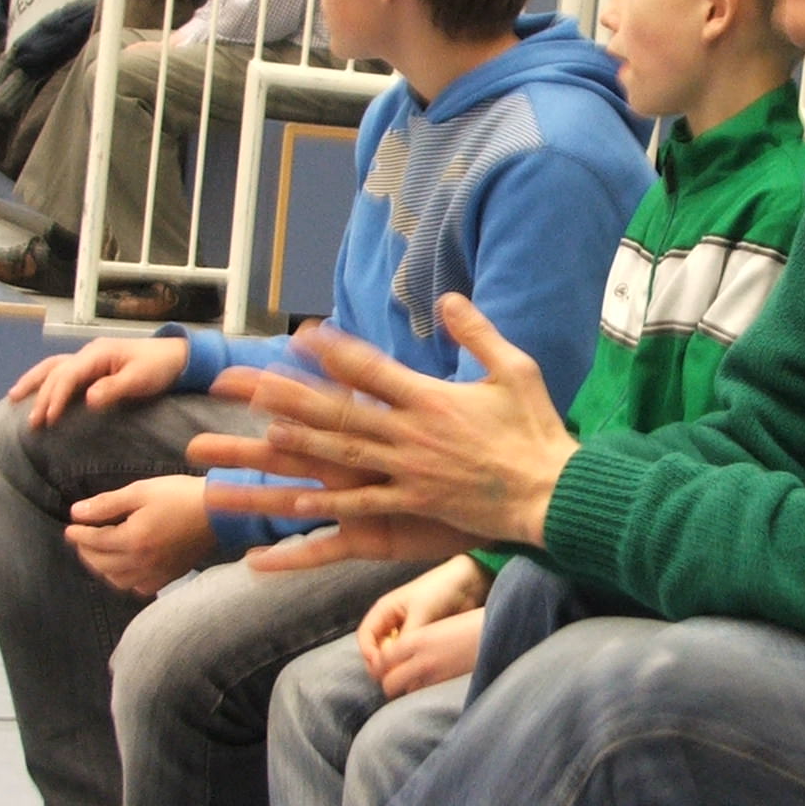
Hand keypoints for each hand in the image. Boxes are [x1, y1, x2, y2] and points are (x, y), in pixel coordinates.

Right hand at [8, 335, 191, 429]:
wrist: (178, 357)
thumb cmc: (160, 367)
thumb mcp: (140, 379)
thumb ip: (114, 388)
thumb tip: (88, 399)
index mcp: (98, 354)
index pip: (67, 376)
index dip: (55, 398)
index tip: (48, 420)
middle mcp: (89, 353)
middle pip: (55, 372)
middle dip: (40, 397)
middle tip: (31, 423)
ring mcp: (90, 358)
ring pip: (53, 367)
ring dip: (33, 382)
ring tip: (12, 398)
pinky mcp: (94, 366)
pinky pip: (62, 371)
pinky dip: (45, 381)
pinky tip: (36, 392)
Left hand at [63, 474, 215, 594]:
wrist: (220, 512)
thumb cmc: (181, 495)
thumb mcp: (141, 491)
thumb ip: (106, 503)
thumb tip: (77, 512)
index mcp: (132, 539)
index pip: (93, 541)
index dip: (78, 534)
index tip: (70, 526)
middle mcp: (140, 562)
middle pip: (101, 563)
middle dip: (86, 551)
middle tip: (81, 538)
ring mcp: (155, 572)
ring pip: (116, 580)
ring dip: (102, 567)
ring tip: (99, 552)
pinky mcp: (169, 575)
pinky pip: (138, 587)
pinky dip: (125, 579)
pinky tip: (126, 567)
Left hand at [186, 305, 579, 548]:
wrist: (552, 492)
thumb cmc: (536, 429)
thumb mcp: (515, 368)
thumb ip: (477, 333)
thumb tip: (450, 299)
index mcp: (431, 399)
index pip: (371, 370)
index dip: (333, 352)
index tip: (301, 336)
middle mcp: (411, 434)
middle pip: (342, 411)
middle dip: (293, 395)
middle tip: (251, 384)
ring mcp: (408, 472)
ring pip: (343, 456)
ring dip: (301, 443)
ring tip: (262, 432)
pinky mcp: (413, 505)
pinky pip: (361, 506)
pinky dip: (325, 506)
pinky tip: (294, 503)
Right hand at [356, 553, 492, 679]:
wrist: (468, 582)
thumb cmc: (441, 589)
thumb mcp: (421, 613)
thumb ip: (406, 638)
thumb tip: (396, 666)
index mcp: (384, 610)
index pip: (365, 637)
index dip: (369, 654)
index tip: (381, 667)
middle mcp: (391, 622)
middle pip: (376, 649)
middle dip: (381, 664)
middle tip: (393, 677)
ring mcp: (405, 631)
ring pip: (392, 655)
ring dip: (396, 666)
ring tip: (407, 676)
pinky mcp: (420, 639)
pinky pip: (409, 656)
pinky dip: (410, 664)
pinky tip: (418, 672)